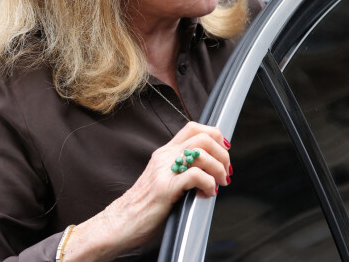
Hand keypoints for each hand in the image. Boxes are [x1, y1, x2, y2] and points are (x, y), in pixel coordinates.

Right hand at [64, 122, 230, 260]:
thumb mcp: (163, 177)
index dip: (214, 135)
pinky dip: (209, 184)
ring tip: (219, 183)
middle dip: (222, 154)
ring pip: (201, 153)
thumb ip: (181, 167)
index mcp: (165, 152)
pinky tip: (208, 193)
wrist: (123, 220)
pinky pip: (196, 176)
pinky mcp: (165, 188)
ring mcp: (164, 171)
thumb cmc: (146, 203)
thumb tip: (208, 166)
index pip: (193, 128)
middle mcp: (164, 156)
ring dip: (218, 168)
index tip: (224, 151)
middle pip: (202, 137)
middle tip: (225, 172)